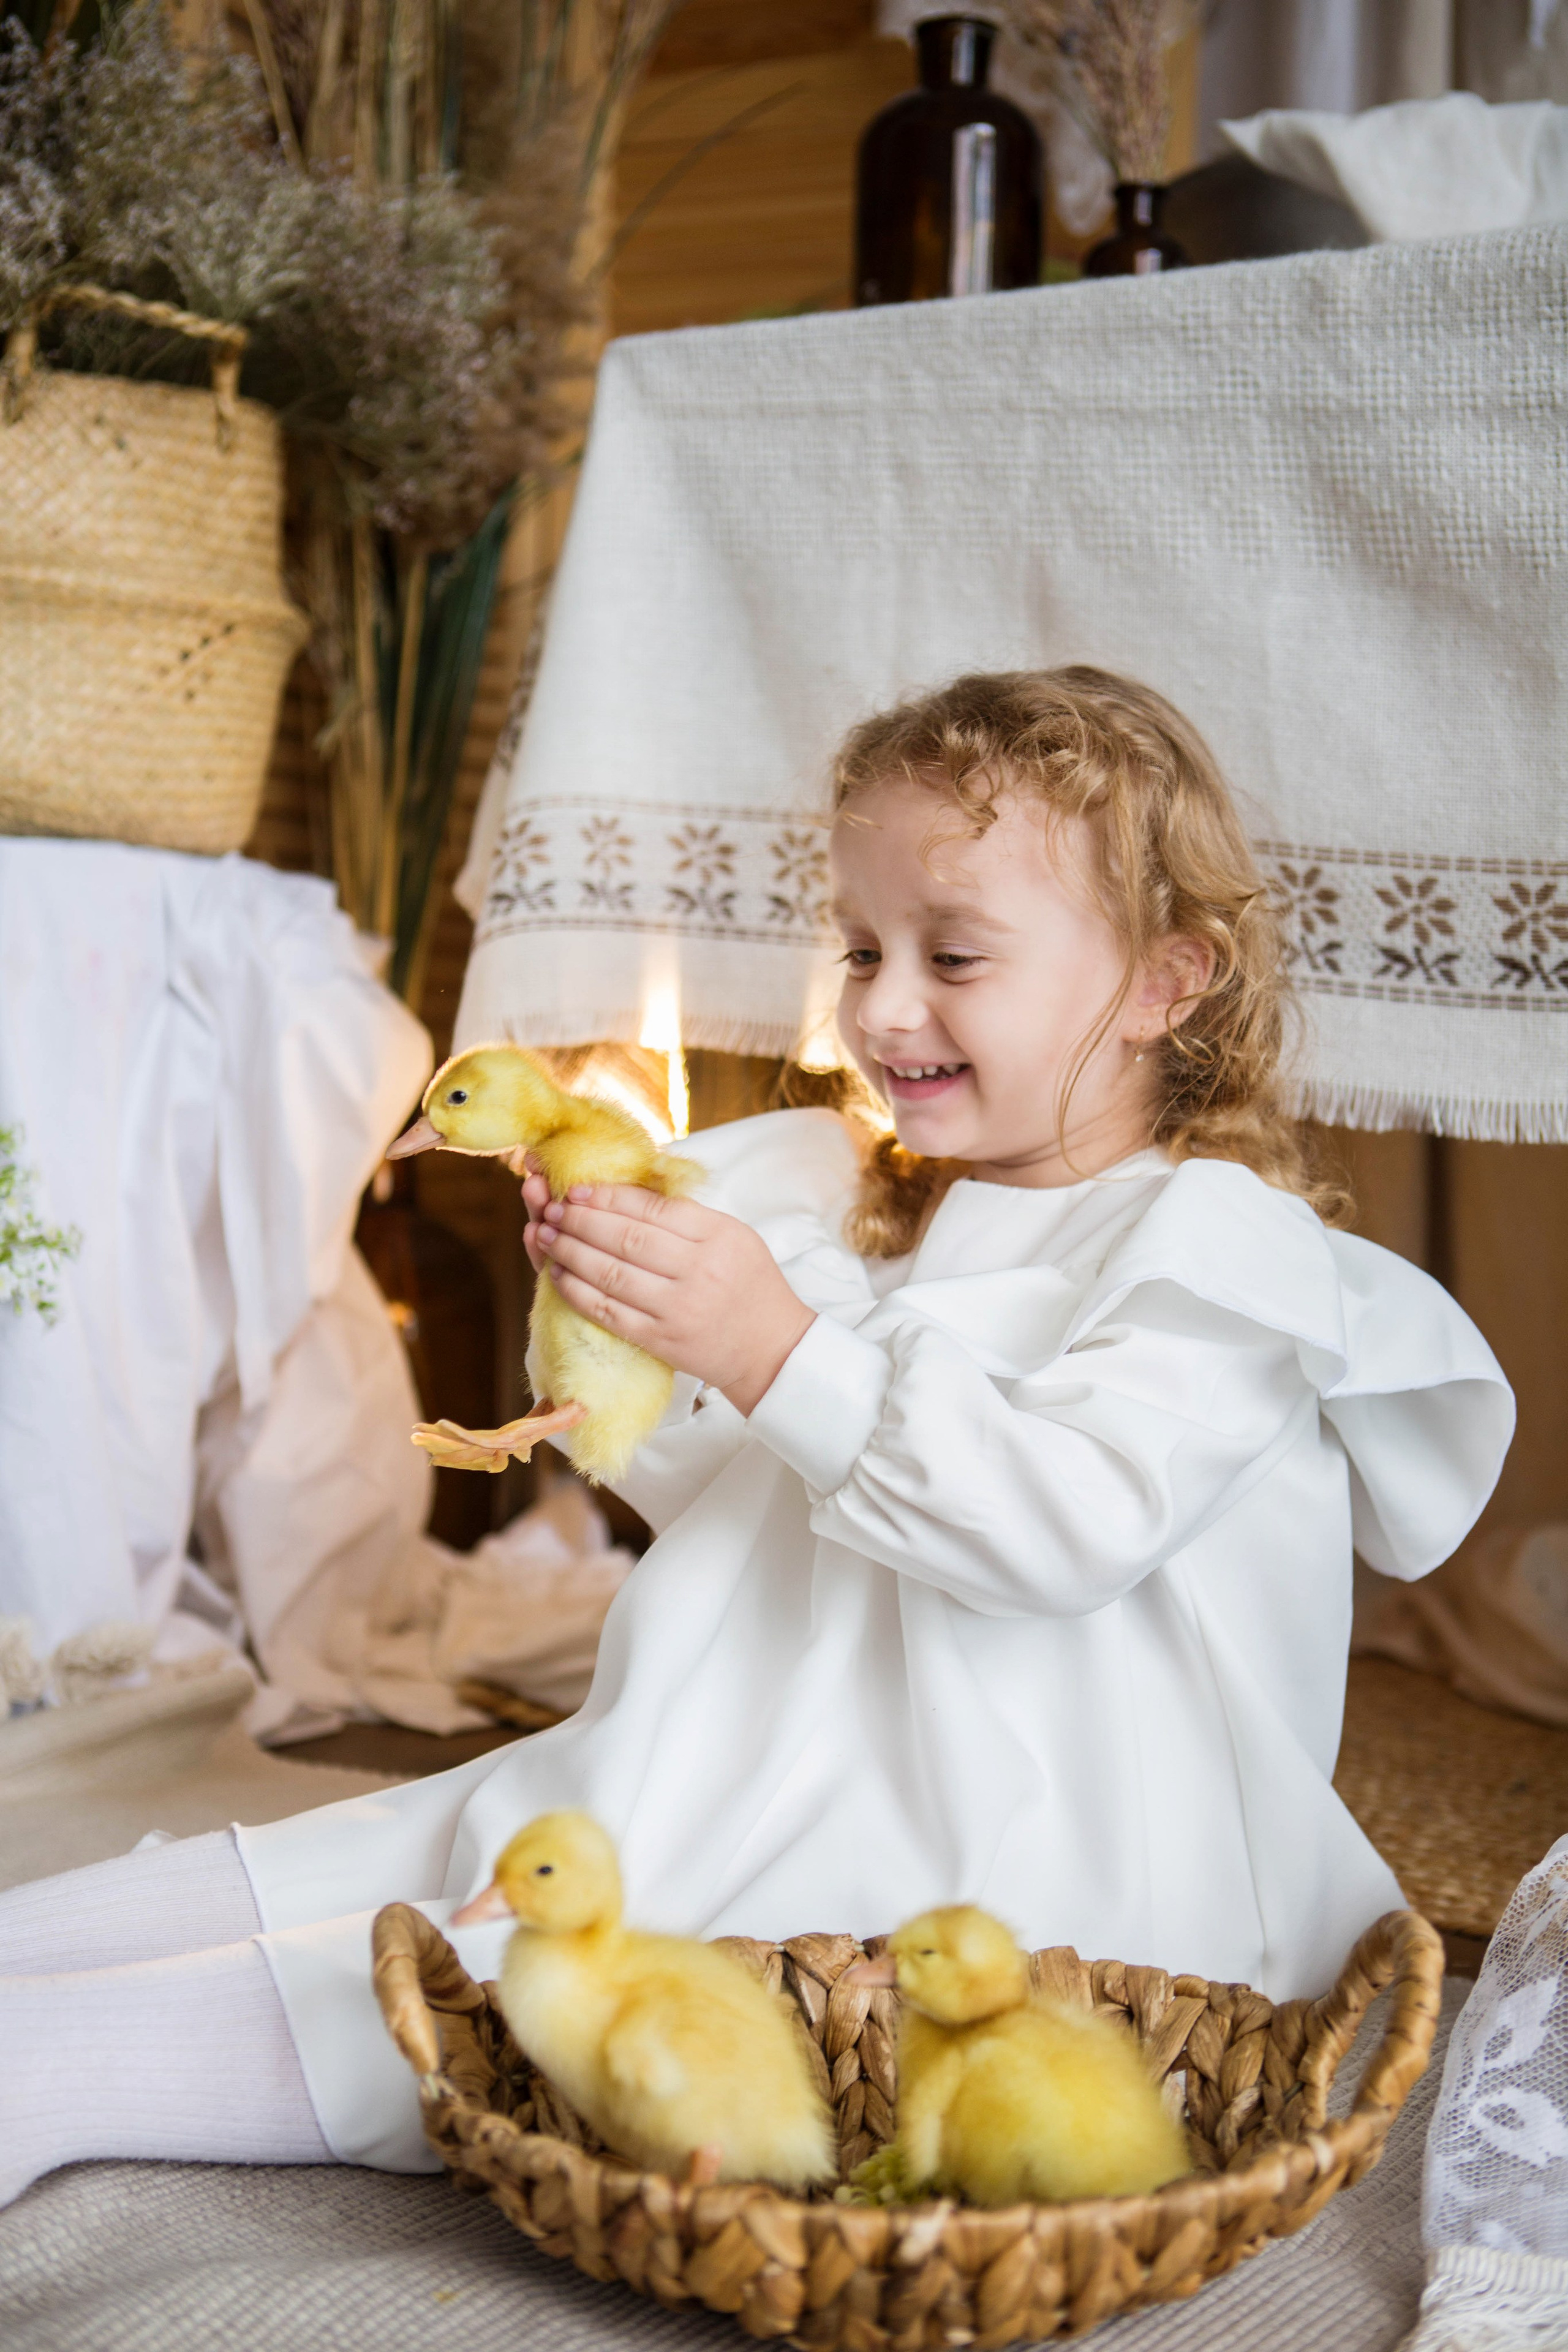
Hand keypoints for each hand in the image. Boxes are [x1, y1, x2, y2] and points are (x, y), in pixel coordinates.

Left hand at [520, 1168, 815, 1415]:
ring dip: (570, 1251)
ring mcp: (677, 1308)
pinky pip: (609, 1311)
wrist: (771, 1349)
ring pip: (611, 1273)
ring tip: (545, 1234)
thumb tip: (629, 1189)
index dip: (608, 1197)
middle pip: (625, 1238)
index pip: (652, 1209)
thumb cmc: (750, 1284)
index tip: (577, 1189)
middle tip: (552, 1209)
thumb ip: (687, 1215)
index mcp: (716, 1236)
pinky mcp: (660, 1340)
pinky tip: (558, 1273)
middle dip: (580, 1220)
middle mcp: (697, 1270)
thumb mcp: (734, 1235)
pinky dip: (578, 1291)